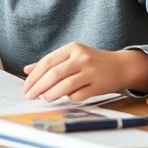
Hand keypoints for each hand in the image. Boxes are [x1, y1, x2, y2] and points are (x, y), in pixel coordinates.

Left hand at [21, 43, 147, 102]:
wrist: (122, 66)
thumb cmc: (93, 62)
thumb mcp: (72, 56)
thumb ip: (51, 62)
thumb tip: (27, 70)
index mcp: (72, 48)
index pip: (47, 61)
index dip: (34, 76)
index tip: (25, 87)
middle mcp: (81, 57)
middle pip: (54, 73)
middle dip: (38, 86)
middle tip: (29, 96)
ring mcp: (91, 71)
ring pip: (65, 85)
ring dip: (51, 94)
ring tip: (44, 98)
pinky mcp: (98, 85)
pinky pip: (79, 95)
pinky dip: (69, 98)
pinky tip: (65, 99)